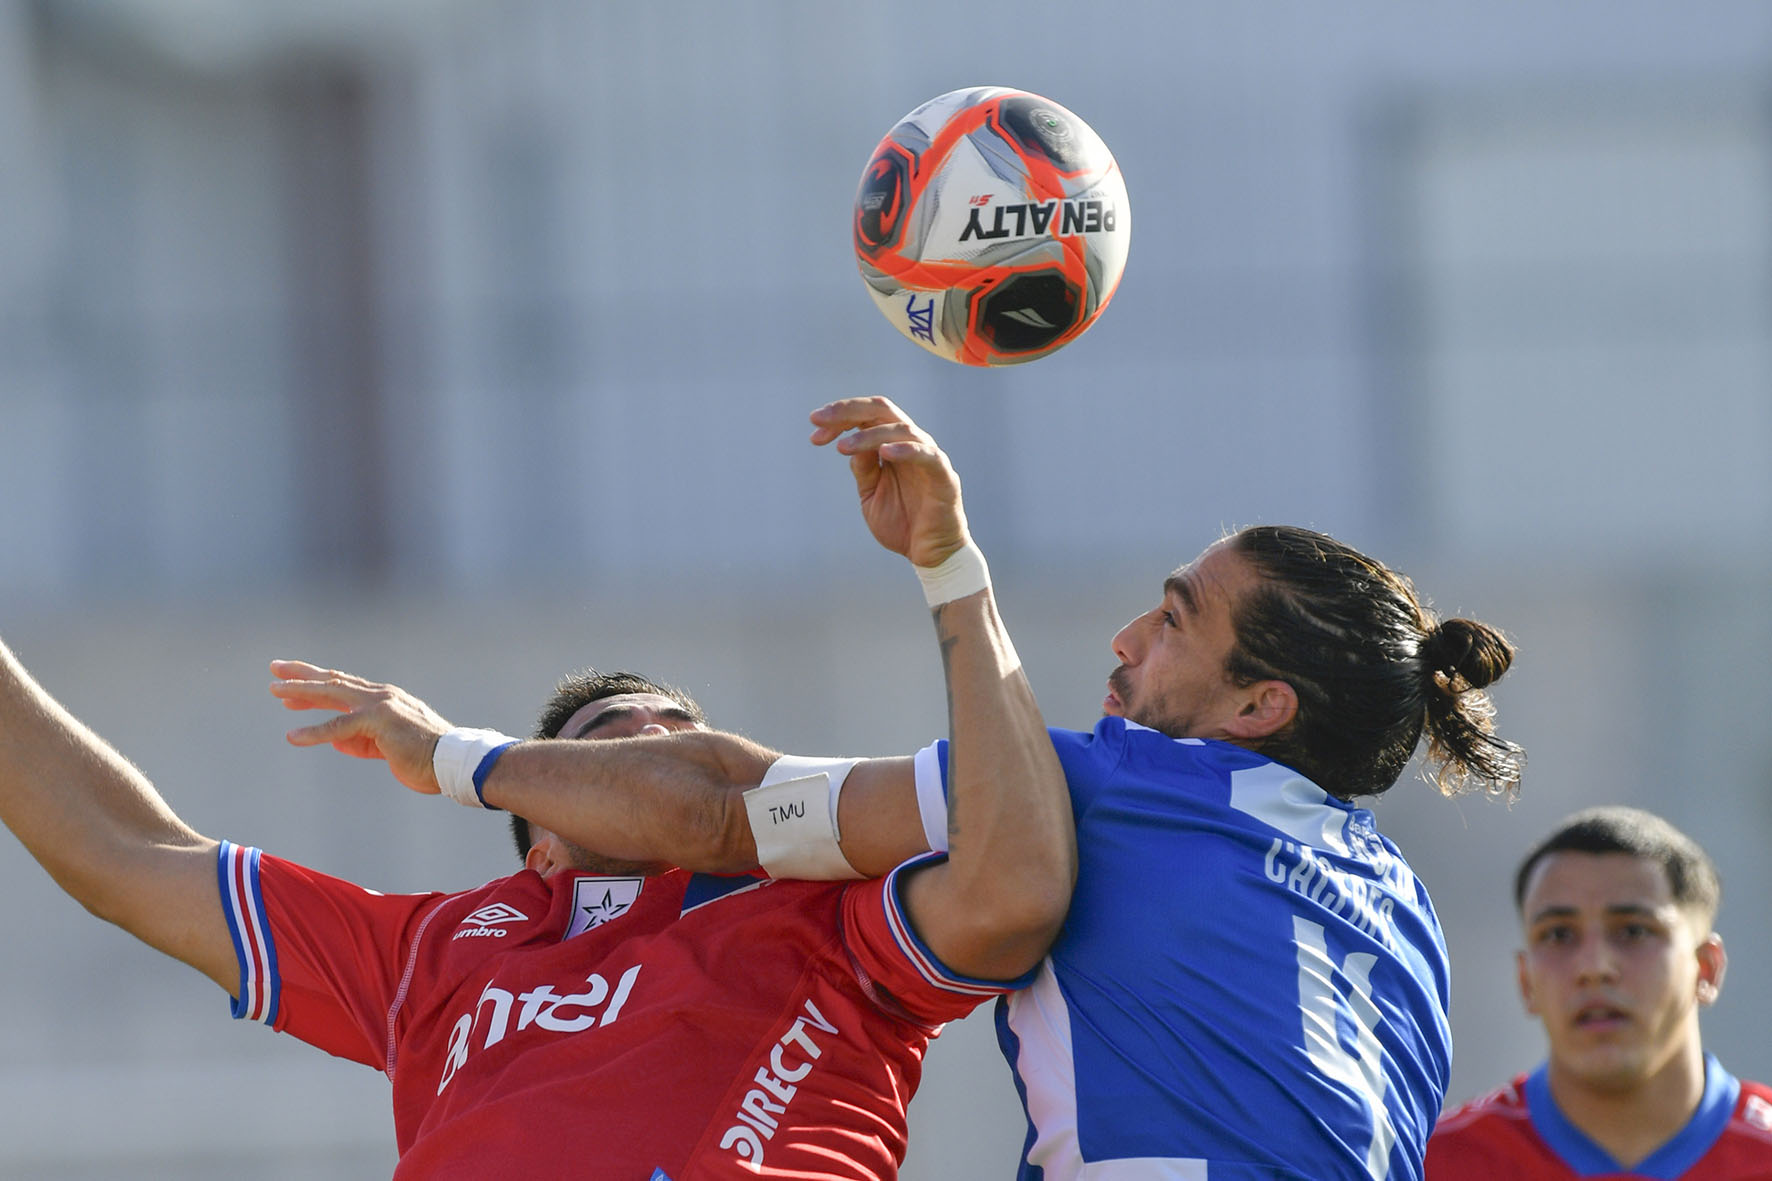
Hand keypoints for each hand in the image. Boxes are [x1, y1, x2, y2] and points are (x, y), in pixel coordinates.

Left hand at [269, 660, 452, 794]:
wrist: (451, 761)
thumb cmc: (424, 757)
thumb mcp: (386, 747)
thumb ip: (362, 741)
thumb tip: (337, 741)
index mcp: (384, 700)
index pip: (344, 686)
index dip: (315, 684)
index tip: (289, 685)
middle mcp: (380, 696)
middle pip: (334, 680)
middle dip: (302, 674)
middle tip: (275, 669)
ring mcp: (379, 706)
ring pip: (333, 694)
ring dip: (302, 691)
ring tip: (276, 691)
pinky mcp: (377, 723)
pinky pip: (339, 727)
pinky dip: (314, 732)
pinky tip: (292, 736)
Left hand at [809, 396, 969, 567]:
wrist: (930, 555)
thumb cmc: (902, 523)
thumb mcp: (870, 493)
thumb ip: (863, 468)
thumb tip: (848, 443)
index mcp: (892, 445)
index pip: (866, 416)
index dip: (839, 418)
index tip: (813, 429)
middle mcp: (911, 443)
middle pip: (881, 410)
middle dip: (847, 411)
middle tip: (818, 419)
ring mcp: (929, 456)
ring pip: (899, 429)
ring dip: (868, 435)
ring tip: (842, 447)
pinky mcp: (943, 475)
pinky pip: (926, 454)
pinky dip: (905, 450)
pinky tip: (885, 453)